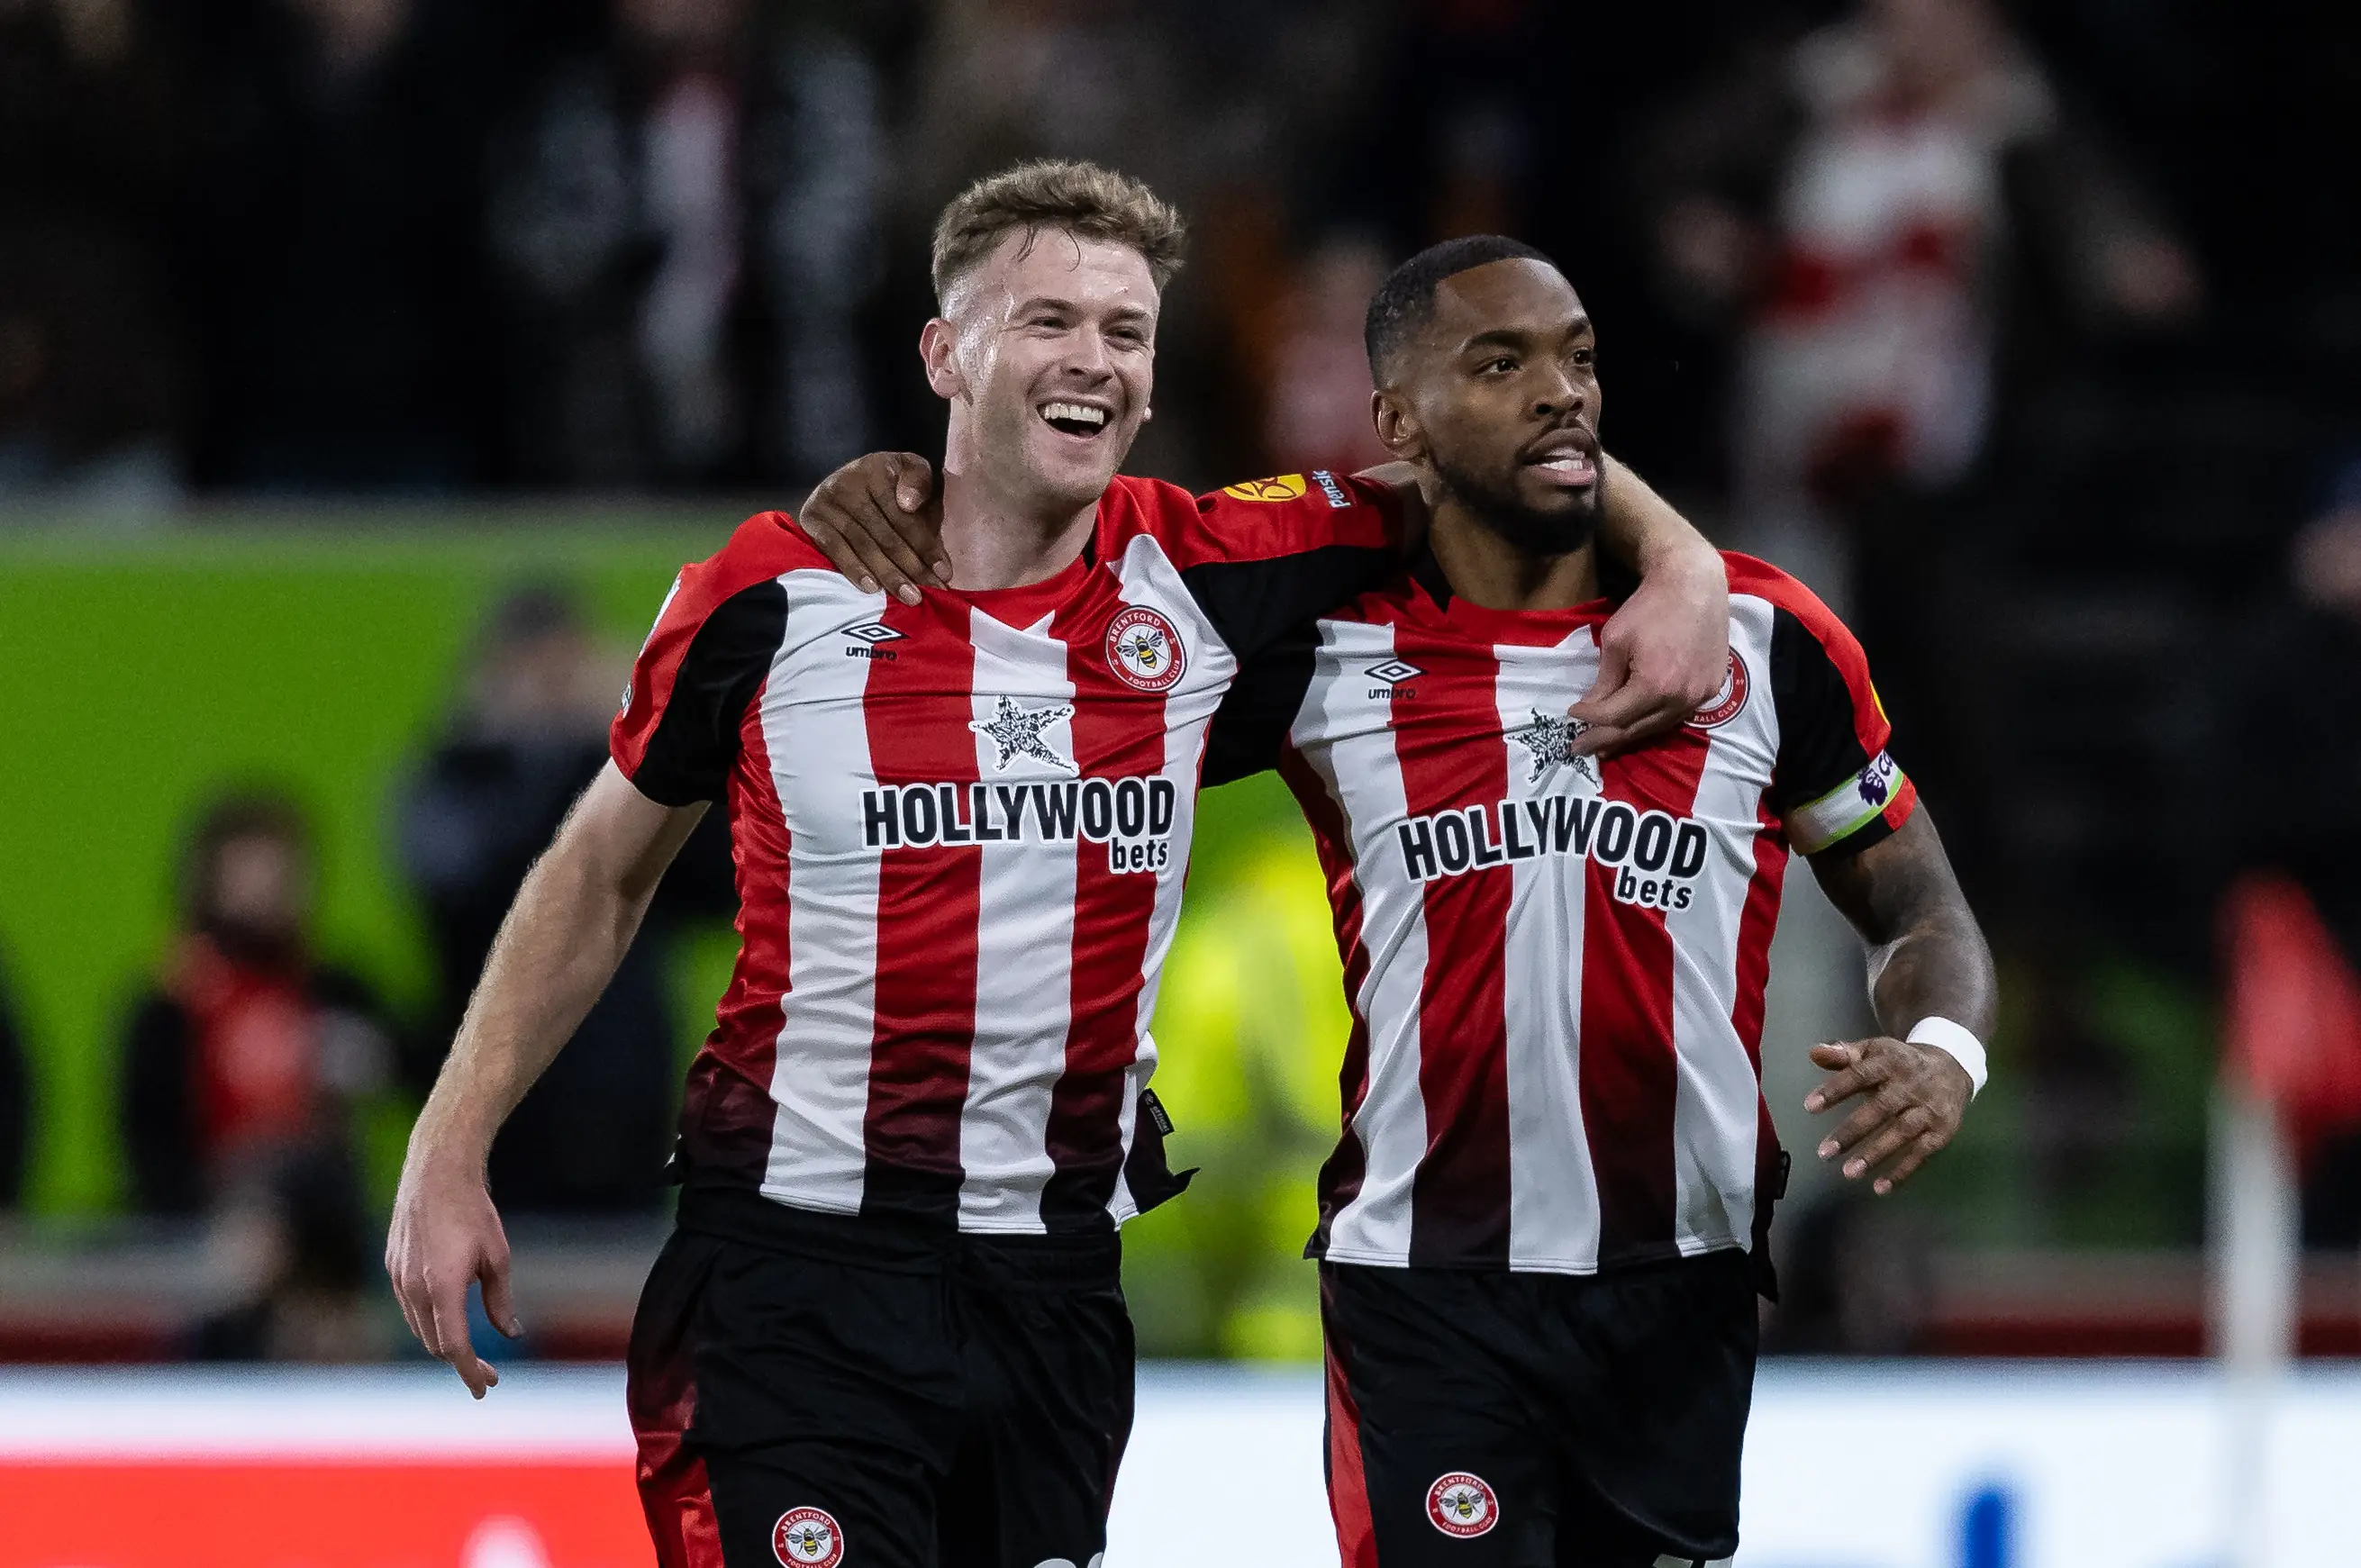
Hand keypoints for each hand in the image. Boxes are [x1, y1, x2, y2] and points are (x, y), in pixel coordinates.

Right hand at [386, 1147, 521, 1397]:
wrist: (436, 1173)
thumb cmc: (474, 1212)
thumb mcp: (498, 1257)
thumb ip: (500, 1301)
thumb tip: (510, 1333)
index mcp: (443, 1289)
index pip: (454, 1346)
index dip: (471, 1371)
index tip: (486, 1388)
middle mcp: (414, 1289)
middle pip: (436, 1343)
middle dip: (462, 1363)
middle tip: (489, 1373)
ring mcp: (398, 1279)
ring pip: (420, 1328)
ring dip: (443, 1344)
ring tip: (470, 1352)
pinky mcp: (392, 1267)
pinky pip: (410, 1308)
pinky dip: (429, 1322)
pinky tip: (448, 1319)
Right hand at [797, 452, 950, 605]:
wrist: (848, 480)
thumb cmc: (891, 483)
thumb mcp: (912, 472)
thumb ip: (920, 484)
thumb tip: (908, 504)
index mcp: (878, 468)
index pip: (905, 516)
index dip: (926, 546)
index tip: (944, 573)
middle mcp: (848, 482)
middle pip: (886, 534)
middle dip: (912, 567)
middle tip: (929, 593)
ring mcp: (827, 501)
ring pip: (864, 546)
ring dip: (889, 575)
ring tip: (909, 597)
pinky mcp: (812, 519)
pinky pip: (834, 549)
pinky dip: (853, 570)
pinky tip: (871, 588)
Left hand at [1570, 544, 1726, 755]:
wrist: (1694, 585)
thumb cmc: (1649, 607)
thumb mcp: (1615, 641)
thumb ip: (1605, 681)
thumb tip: (1590, 708)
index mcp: (1655, 686)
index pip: (1614, 716)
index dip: (1589, 718)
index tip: (1571, 713)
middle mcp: (1681, 699)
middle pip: (1637, 729)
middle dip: (1605, 739)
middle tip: (1581, 748)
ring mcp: (1701, 696)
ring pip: (1660, 727)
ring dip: (1631, 734)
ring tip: (1605, 743)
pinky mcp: (1712, 689)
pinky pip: (1678, 715)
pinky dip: (1655, 720)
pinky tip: (1640, 723)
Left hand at [1804, 1037, 1971, 1194]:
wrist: (1953, 1068)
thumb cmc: (1899, 1062)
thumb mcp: (1874, 1051)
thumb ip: (1843, 1054)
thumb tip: (1814, 1053)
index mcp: (1891, 1062)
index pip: (1860, 1075)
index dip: (1835, 1090)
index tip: (1810, 1107)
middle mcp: (1912, 1085)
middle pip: (1881, 1108)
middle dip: (1852, 1131)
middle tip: (1824, 1153)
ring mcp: (1929, 1110)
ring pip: (1901, 1133)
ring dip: (1875, 1154)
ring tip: (1848, 1173)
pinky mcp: (1942, 1132)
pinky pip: (1922, 1154)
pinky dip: (1902, 1171)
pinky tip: (1880, 1188)